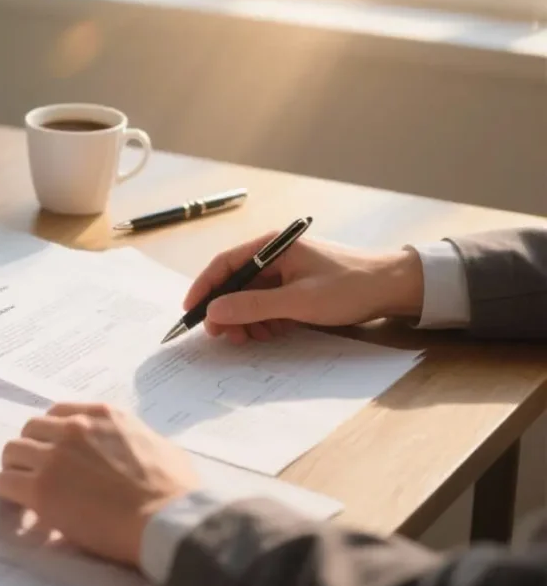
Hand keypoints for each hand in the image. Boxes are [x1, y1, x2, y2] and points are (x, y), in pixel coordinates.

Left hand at [0, 402, 199, 566]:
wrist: (166, 518)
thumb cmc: (175, 489)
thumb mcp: (159, 445)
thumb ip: (133, 440)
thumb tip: (131, 451)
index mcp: (103, 415)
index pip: (58, 413)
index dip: (53, 434)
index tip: (55, 452)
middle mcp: (73, 429)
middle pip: (30, 429)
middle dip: (32, 450)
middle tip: (39, 473)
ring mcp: (54, 457)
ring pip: (12, 452)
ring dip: (17, 470)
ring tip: (26, 491)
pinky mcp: (41, 489)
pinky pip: (5, 483)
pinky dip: (9, 494)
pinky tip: (22, 510)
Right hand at [184, 233, 423, 343]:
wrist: (394, 287)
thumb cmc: (350, 287)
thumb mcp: (298, 301)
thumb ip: (252, 305)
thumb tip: (214, 311)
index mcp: (272, 246)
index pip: (224, 263)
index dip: (204, 287)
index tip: (191, 312)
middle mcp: (276, 255)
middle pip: (235, 282)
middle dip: (226, 310)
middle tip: (222, 336)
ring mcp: (287, 271)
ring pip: (251, 296)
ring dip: (245, 319)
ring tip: (249, 339)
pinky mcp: (298, 286)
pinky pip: (268, 303)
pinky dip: (263, 320)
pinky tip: (267, 334)